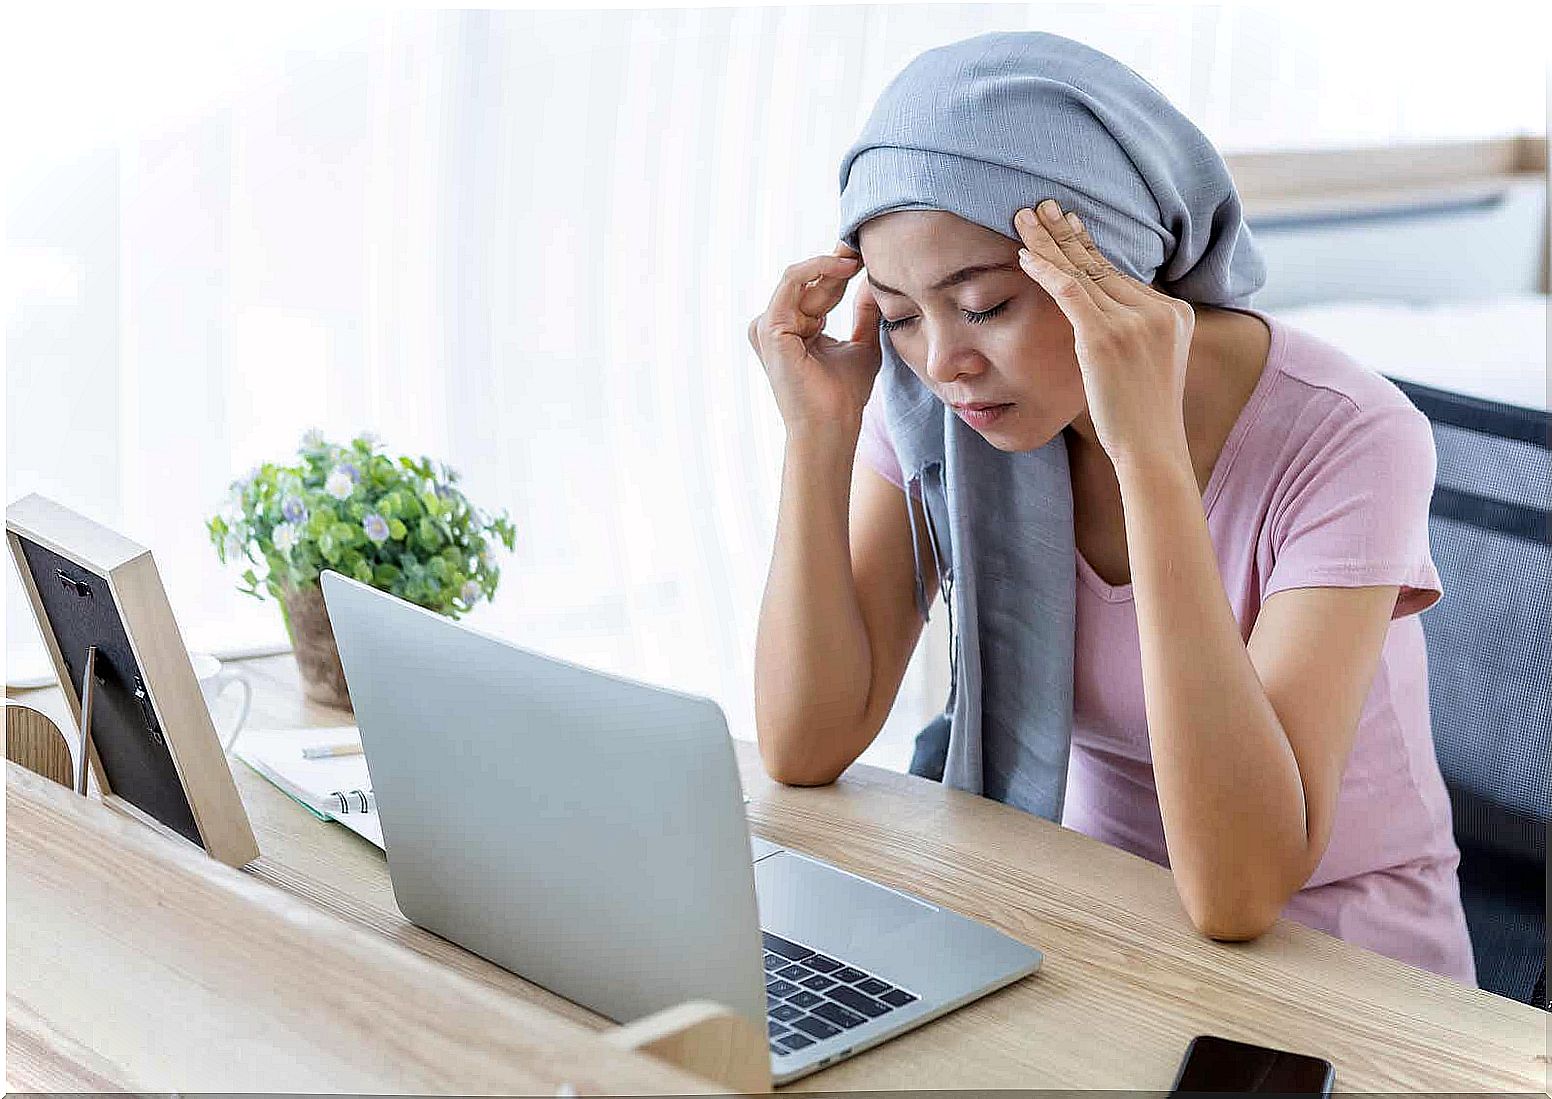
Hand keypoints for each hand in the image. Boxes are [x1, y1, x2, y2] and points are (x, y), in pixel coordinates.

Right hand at [748, 241, 882, 438]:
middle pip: (810, 281)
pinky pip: (792, 282)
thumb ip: (864, 314)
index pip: (817, 288)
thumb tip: (874, 282)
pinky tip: (845, 266)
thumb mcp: (863, 345)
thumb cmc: (844, 396)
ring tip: (860, 255)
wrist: (832, 426)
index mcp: (794, 328)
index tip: (868, 252)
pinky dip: (817, 268)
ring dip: (831, 263)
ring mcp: (768, 326)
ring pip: (800, 277)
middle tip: (866, 243)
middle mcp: (776, 325)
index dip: (842, 269)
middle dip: (839, 260)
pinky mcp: (769, 327)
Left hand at [1013, 199, 1194, 469]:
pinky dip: (1045, 270)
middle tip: (1041, 205)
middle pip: (1101, 264)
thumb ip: (1134, 334)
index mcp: (1174, 313)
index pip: (1120, 274)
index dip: (1088, 247)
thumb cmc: (1140, 418)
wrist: (1151, 450)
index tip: (1068, 223)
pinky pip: (1069, 292)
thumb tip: (1100, 318)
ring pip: (1082, 271)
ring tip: (1023, 218)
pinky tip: (1023, 256)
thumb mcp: (1148, 365)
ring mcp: (1135, 322)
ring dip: (1048, 242)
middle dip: (1066, 233)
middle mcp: (1159, 310)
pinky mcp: (1107, 336)